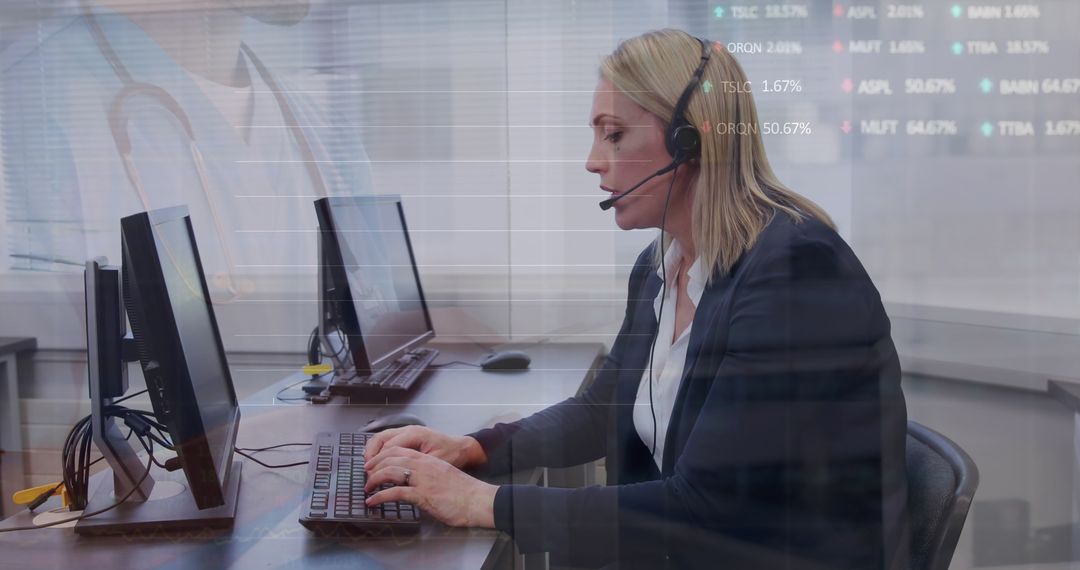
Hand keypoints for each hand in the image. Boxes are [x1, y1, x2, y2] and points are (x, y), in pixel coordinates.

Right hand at [363, 426, 485, 469]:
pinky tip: (376, 460)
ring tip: (368, 467)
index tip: (372, 475)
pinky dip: (379, 449)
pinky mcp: (407, 435)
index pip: (389, 446)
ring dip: (372, 451)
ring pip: (382, 437)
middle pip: (381, 438)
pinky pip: (387, 439)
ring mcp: (407, 430)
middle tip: (367, 472)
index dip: (379, 462)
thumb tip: (398, 474)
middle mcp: (409, 429)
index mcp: (415, 434)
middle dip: (371, 455)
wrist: (462, 448)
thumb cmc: (452, 454)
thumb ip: (417, 466)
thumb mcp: (436, 462)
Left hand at [364, 447, 496, 527]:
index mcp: (428, 459)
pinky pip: (395, 493)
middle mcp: (423, 465)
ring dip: (374, 480)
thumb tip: (415, 480)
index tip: (373, 463)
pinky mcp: (422, 494)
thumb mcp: (443, 475)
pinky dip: (380, 497)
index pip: (399, 450)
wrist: (476, 500)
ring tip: (367, 488)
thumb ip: (428, 473)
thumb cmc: (462, 491)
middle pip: (391, 458)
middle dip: (374, 465)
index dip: (382, 455)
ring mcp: (422, 479)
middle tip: (366, 474)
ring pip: (390, 471)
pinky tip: (373, 502)